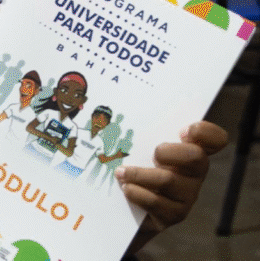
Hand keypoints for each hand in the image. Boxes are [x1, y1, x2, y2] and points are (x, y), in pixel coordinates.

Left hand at [118, 121, 227, 249]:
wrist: (125, 205)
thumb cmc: (134, 164)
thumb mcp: (139, 144)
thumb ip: (142, 130)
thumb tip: (112, 113)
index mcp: (191, 149)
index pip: (215, 139)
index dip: (206, 132)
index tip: (184, 130)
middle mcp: (195, 172)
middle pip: (196, 158)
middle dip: (168, 152)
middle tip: (151, 154)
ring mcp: (187, 195)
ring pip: (168, 180)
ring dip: (139, 174)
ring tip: (121, 172)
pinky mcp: (174, 214)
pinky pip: (156, 202)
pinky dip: (136, 193)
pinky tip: (125, 188)